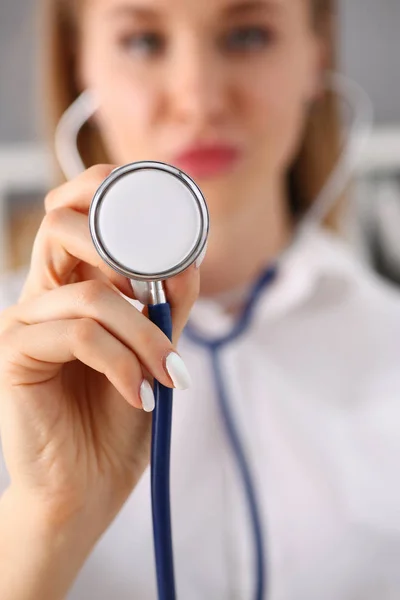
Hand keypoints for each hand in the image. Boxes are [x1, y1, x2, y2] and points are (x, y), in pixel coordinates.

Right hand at [0, 165, 199, 533]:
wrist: (88, 486)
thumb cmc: (121, 418)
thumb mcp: (156, 352)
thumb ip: (169, 306)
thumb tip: (187, 260)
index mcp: (74, 285)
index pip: (77, 215)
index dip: (107, 191)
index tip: (163, 208)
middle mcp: (43, 294)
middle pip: (63, 225)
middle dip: (122, 246)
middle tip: (162, 296)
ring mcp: (24, 322)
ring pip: (91, 294)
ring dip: (145, 336)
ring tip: (168, 375)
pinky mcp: (12, 354)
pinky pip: (78, 335)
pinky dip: (122, 363)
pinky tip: (138, 394)